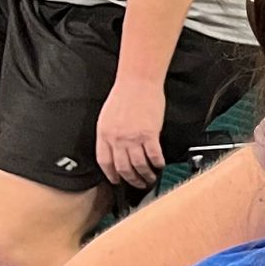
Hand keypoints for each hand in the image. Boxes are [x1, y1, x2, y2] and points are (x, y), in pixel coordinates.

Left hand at [95, 73, 166, 190]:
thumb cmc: (125, 94)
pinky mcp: (149, 134)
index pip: (105, 161)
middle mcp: (117, 138)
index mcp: (104, 133)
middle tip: (138, 183)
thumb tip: (116, 149)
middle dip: (131, 179)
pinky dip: (158, 164)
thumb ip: (110, 134)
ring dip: (146, 175)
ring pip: (139, 165)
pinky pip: (154, 156)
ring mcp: (133, 137)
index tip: (117, 180)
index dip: (111, 174)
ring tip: (150, 177)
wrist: (138, 82)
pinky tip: (160, 165)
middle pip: (123, 167)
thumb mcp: (108, 116)